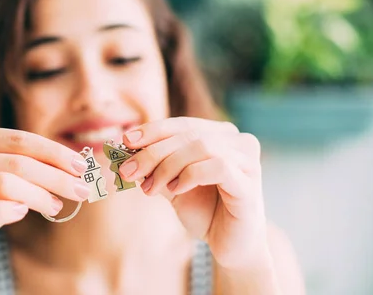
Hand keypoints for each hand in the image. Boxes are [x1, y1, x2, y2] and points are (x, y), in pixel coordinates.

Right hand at [0, 127, 89, 268]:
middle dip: (55, 176)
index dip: (54, 152)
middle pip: (16, 162)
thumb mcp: (7, 176)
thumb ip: (33, 164)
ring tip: (56, 206)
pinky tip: (23, 213)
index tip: (82, 166)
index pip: (19, 140)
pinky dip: (8, 211)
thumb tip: (79, 164)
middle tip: (82, 189)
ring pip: (4, 184)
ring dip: (39, 196)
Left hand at [118, 117, 267, 269]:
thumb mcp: (172, 184)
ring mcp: (248, 161)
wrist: (230, 247)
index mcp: (221, 135)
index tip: (125, 141)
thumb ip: (154, 166)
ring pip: (201, 147)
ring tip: (151, 188)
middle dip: (153, 152)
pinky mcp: (250, 184)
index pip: (182, 124)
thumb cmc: (205, 212)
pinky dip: (190, 175)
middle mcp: (238, 141)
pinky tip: (176, 190)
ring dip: (168, 167)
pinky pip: (218, 167)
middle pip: (188, 135)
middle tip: (128, 170)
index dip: (153, 130)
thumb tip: (122, 147)